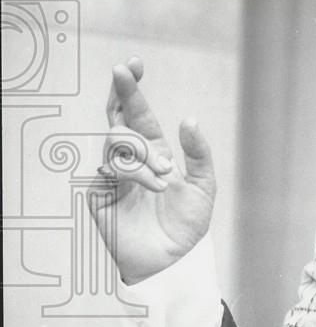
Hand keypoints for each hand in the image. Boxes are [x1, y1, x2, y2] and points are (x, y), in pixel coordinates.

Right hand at [87, 57, 215, 283]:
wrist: (174, 260)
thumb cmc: (187, 225)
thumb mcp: (204, 185)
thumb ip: (198, 152)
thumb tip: (188, 120)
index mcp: (154, 152)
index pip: (136, 113)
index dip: (131, 89)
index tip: (132, 65)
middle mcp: (131, 160)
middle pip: (117, 118)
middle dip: (122, 95)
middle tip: (126, 76)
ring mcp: (113, 176)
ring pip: (115, 142)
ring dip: (143, 152)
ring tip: (164, 176)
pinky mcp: (99, 194)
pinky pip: (109, 170)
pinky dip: (135, 173)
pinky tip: (153, 185)